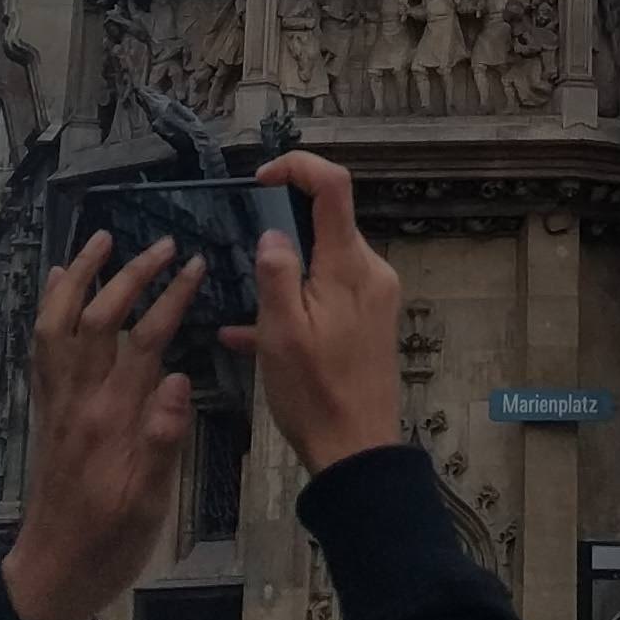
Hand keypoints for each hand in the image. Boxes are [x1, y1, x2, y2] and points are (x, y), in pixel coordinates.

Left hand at [0, 230, 200, 619]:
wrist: (50, 576)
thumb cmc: (109, 546)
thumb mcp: (148, 505)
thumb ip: (162, 441)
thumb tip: (175, 378)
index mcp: (110, 421)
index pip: (143, 342)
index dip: (170, 298)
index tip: (195, 265)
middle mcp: (77, 401)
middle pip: (98, 319)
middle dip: (131, 274)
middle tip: (163, 243)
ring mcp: (55, 403)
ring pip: (57, 324)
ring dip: (78, 277)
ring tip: (99, 239)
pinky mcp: (44, 411)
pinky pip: (40, 348)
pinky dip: (49, 308)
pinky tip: (56, 285)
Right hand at [221, 152, 401, 478]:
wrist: (357, 451)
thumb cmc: (316, 394)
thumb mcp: (282, 333)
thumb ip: (276, 274)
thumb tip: (272, 232)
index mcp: (350, 266)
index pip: (334, 186)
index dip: (298, 168)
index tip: (262, 181)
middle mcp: (370, 272)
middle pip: (328, 223)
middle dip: (284, 229)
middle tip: (245, 254)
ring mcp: (373, 297)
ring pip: (324, 261)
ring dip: (285, 274)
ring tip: (245, 305)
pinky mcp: (369, 321)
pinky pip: (328, 295)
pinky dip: (295, 304)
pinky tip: (251, 334)